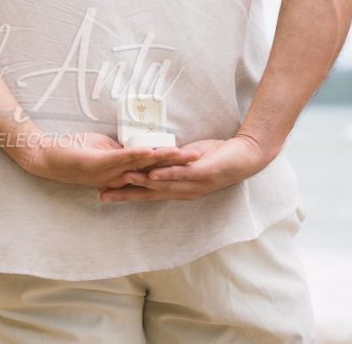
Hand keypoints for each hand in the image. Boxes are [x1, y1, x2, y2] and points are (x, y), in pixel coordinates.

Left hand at [21, 132, 201, 188]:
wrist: (44, 158)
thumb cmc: (74, 153)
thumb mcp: (105, 152)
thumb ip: (124, 153)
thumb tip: (140, 148)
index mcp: (123, 175)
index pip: (157, 170)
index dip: (178, 165)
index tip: (201, 158)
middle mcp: (119, 178)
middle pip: (156, 171)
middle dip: (180, 165)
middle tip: (204, 159)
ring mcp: (108, 173)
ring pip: (142, 167)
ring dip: (164, 160)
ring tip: (186, 154)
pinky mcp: (96, 164)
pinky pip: (120, 159)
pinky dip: (136, 155)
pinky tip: (150, 150)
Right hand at [99, 135, 272, 202]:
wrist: (247, 156)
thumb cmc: (217, 157)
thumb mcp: (187, 159)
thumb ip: (170, 162)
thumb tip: (152, 157)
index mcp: (178, 189)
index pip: (147, 194)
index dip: (125, 194)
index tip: (104, 195)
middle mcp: (184, 191)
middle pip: (150, 195)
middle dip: (126, 195)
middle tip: (104, 195)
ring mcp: (195, 184)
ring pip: (164, 185)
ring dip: (143, 184)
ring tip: (123, 181)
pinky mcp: (205, 174)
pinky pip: (183, 174)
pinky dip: (167, 175)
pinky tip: (154, 174)